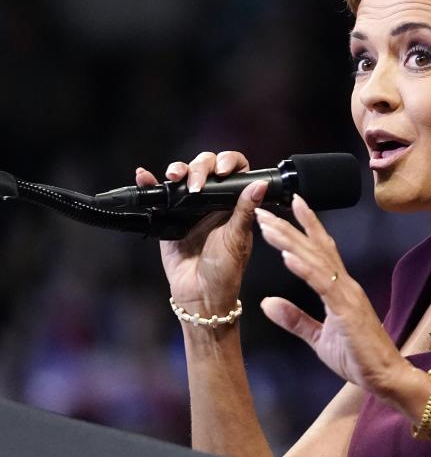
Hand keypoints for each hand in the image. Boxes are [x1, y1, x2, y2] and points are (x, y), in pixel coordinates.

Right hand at [136, 151, 266, 314]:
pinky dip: (149, 182)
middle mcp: (212, 200)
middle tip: (197, 185)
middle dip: (200, 167)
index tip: (222, 171)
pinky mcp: (168, 217)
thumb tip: (260, 184)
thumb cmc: (225, 270)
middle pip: (206, 167)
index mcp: (234, 202)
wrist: (200, 295)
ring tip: (174, 176)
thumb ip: (245, 210)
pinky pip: (158, 195)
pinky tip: (144, 175)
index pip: (235, 169)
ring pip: (183, 176)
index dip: (229, 162)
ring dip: (177, 169)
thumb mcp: (237, 239)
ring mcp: (189, 207)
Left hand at [255, 195, 412, 396]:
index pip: (321, 251)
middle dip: (289, 228)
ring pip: (316, 260)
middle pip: (315, 249)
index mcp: (340, 289)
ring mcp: (348, 295)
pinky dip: (305, 268)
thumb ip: (295, 319)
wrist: (386, 377)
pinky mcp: (347, 310)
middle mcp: (345, 285)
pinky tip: (288, 256)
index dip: (306, 227)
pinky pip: (323, 284)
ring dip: (291, 242)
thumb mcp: (319, 339)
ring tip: (270, 227)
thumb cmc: (359, 357)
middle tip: (264, 212)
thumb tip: (266, 302)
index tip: (290, 205)